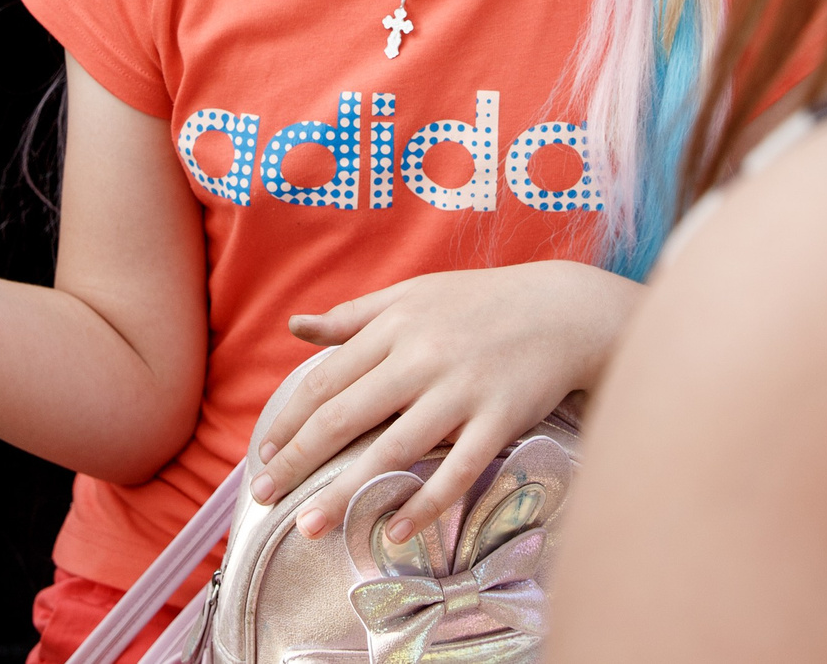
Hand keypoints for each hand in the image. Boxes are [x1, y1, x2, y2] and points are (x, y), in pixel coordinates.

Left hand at [249, 262, 640, 544]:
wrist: (564, 309)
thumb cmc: (481, 302)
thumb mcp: (413, 295)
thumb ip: (353, 315)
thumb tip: (295, 327)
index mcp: (395, 325)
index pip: (326, 381)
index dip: (289, 421)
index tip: (263, 455)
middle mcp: (422, 357)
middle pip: (345, 417)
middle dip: (298, 461)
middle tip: (265, 496)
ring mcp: (461, 391)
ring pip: (391, 450)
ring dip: (345, 493)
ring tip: (308, 528)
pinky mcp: (500, 420)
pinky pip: (457, 471)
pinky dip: (424, 504)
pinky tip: (393, 531)